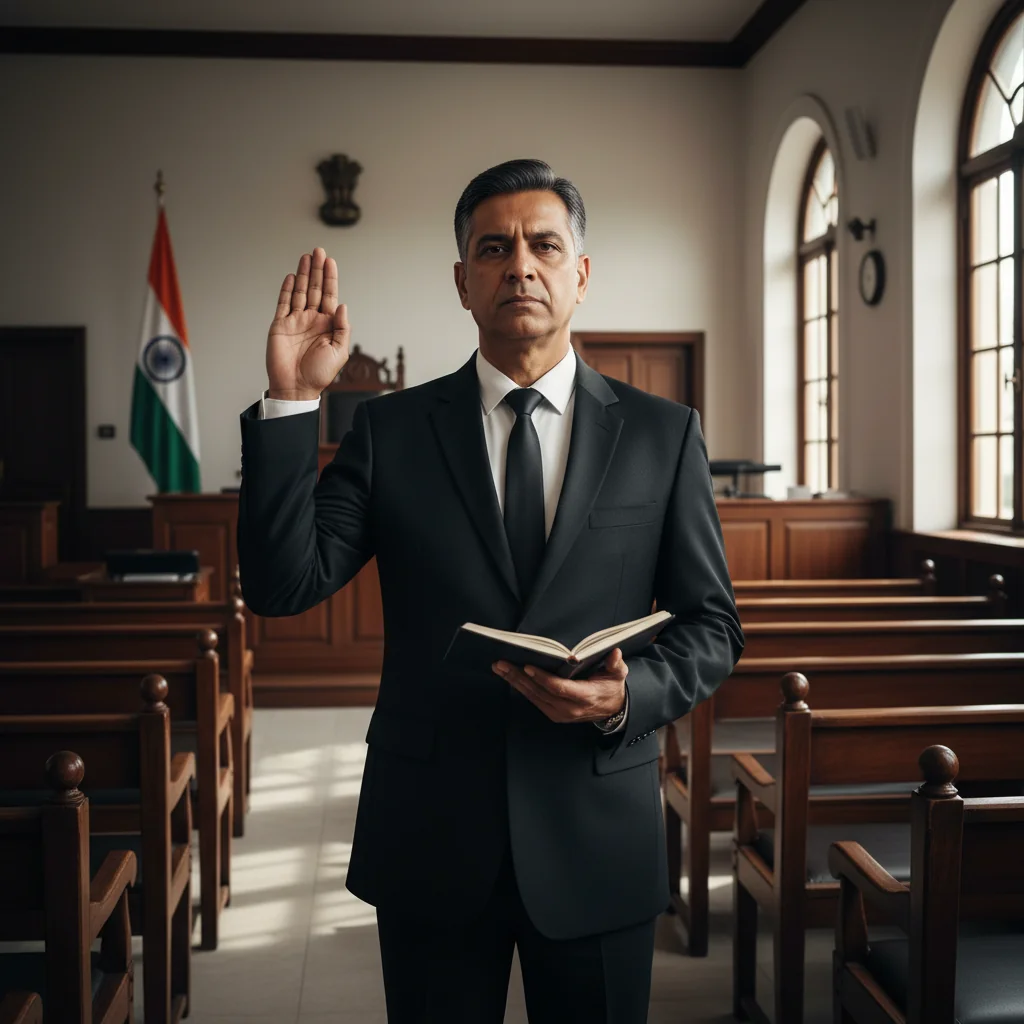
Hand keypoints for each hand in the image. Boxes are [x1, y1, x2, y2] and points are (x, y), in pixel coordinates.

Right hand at [266, 247, 349, 399]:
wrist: (296, 388)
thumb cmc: (319, 375)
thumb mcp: (339, 353)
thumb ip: (343, 329)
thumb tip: (343, 306)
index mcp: (328, 325)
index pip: (330, 296)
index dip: (330, 278)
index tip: (330, 261)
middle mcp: (312, 320)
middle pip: (315, 289)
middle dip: (317, 270)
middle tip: (318, 251)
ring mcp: (295, 321)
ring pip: (300, 292)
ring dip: (304, 274)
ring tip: (306, 256)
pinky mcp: (280, 325)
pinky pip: (284, 303)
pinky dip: (287, 289)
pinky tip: (293, 277)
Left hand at [493, 648, 627, 724]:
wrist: (611, 710)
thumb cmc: (611, 687)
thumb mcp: (618, 674)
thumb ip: (615, 664)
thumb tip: (614, 653)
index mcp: (584, 696)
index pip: (559, 688)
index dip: (542, 678)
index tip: (527, 666)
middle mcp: (569, 708)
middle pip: (539, 692)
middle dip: (519, 677)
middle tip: (501, 664)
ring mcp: (559, 713)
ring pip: (533, 697)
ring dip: (515, 682)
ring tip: (500, 668)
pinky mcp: (553, 714)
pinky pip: (534, 700)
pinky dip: (521, 688)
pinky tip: (510, 677)